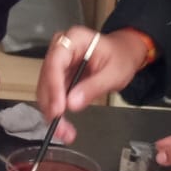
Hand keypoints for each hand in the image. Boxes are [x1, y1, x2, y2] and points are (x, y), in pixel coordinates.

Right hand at [34, 25, 151, 143]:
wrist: (124, 54)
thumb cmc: (121, 57)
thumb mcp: (114, 73)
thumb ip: (93, 87)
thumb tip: (72, 104)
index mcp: (74, 39)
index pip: (55, 62)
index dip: (54, 87)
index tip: (58, 109)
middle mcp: (61, 48)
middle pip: (46, 78)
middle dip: (51, 105)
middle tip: (61, 128)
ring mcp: (58, 62)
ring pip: (46, 89)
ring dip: (52, 112)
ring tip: (64, 131)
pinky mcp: (59, 75)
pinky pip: (53, 94)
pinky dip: (57, 110)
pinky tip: (63, 125)